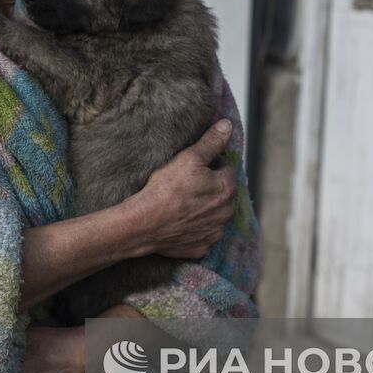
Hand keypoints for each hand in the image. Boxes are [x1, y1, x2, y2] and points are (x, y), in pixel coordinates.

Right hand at [129, 119, 236, 258]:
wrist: (144, 223)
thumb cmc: (166, 189)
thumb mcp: (189, 158)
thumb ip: (212, 142)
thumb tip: (228, 126)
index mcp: (227, 189)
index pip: (225, 168)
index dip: (209, 163)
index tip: (191, 165)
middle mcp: (226, 213)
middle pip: (221, 192)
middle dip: (209, 186)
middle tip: (184, 183)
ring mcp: (213, 232)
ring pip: (213, 214)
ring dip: (203, 207)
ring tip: (181, 202)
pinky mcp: (200, 247)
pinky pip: (201, 234)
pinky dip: (193, 227)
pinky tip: (179, 220)